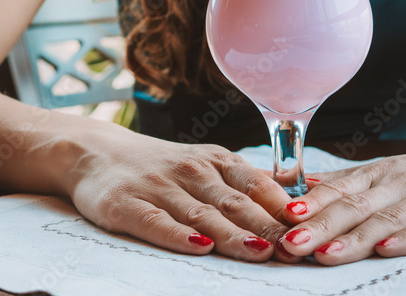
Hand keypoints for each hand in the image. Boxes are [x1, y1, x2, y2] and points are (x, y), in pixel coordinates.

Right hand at [64, 127, 292, 260]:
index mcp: (217, 160)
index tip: (309, 228)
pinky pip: (157, 223)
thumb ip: (244, 184)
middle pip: (236, 203)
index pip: (257, 186)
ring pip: (202, 215)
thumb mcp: (207, 165)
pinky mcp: (128, 206)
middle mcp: (192, 171)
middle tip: (295, 249)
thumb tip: (297, 203)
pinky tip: (199, 247)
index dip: (284, 208)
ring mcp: (159, 188)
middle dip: (268, 227)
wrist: (96, 152)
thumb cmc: (162, 166)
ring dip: (233, 235)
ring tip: (261, 252)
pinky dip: (179, 235)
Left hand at [277, 115, 405, 264]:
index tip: (275, 219)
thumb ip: (354, 181)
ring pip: (389, 219)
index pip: (340, 190)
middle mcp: (404, 182)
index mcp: (384, 174)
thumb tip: (303, 189)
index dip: (307, 206)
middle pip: (356, 207)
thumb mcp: (395, 169)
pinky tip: (389, 249)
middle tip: (287, 243)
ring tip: (324, 254)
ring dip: (354, 237)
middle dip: (319, 226)